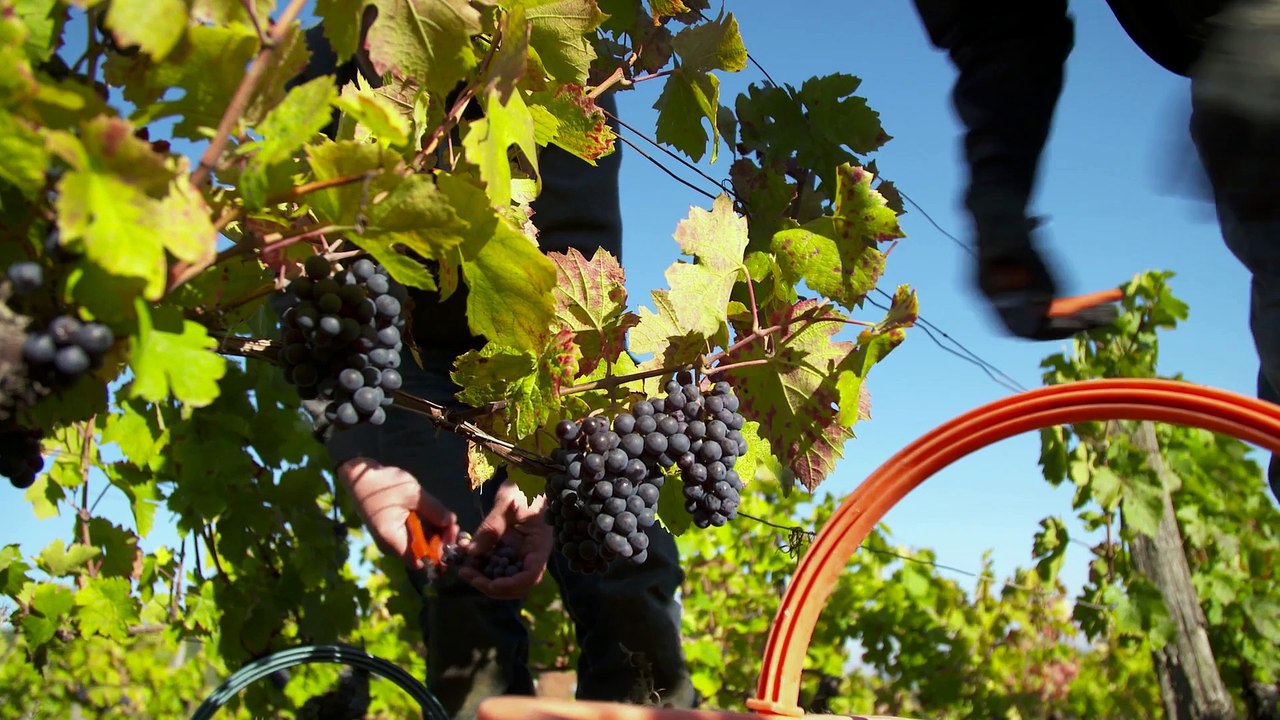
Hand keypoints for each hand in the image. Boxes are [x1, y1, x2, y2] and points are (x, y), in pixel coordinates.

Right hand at [337, 456, 457, 569]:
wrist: (359, 475)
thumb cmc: (384, 485)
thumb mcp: (413, 495)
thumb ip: (434, 510)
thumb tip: (452, 523)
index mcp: (393, 540)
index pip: (421, 560)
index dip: (439, 551)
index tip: (450, 534)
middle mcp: (392, 545)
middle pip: (422, 552)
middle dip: (440, 540)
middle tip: (453, 524)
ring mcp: (392, 537)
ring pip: (419, 543)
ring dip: (435, 533)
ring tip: (448, 519)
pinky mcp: (394, 529)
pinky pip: (413, 534)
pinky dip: (426, 527)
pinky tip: (436, 516)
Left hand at [457, 481, 551, 598]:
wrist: (526, 478)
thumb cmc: (525, 487)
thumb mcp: (508, 503)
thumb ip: (491, 528)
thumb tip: (471, 553)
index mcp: (539, 546)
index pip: (530, 576)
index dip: (510, 585)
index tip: (489, 584)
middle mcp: (531, 556)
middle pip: (515, 585)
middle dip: (491, 585)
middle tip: (466, 574)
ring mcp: (519, 555)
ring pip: (503, 578)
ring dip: (483, 578)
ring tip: (463, 568)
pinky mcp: (508, 550)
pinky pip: (494, 565)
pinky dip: (480, 565)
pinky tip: (465, 556)